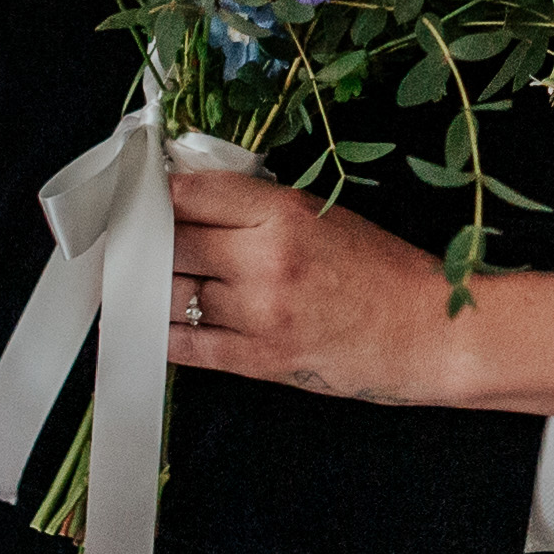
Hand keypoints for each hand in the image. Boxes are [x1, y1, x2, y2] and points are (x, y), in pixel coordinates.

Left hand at [162, 168, 465, 404]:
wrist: (426, 332)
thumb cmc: (380, 270)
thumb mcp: (322, 216)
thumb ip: (256, 208)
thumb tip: (187, 197)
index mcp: (284, 214)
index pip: (191, 193)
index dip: (156, 194)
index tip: (139, 196)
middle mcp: (266, 261)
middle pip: (171, 243)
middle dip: (146, 241)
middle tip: (128, 238)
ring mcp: (260, 314)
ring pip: (171, 293)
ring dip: (150, 286)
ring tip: (133, 279)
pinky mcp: (260, 359)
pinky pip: (185, 345)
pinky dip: (155, 333)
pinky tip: (142, 323)